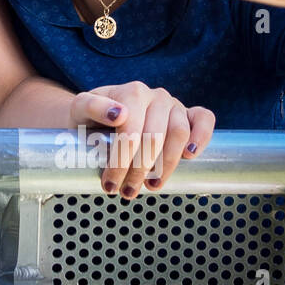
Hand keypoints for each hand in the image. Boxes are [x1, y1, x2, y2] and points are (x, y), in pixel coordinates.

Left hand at [72, 83, 214, 198]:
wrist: (97, 115)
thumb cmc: (89, 115)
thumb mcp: (80, 108)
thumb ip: (92, 106)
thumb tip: (119, 114)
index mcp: (132, 92)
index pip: (132, 131)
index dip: (121, 161)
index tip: (110, 183)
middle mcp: (155, 96)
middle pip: (155, 137)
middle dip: (139, 170)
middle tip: (127, 191)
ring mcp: (173, 104)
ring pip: (179, 134)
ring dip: (166, 165)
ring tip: (151, 185)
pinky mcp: (187, 113)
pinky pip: (204, 119)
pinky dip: (202, 136)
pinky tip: (191, 156)